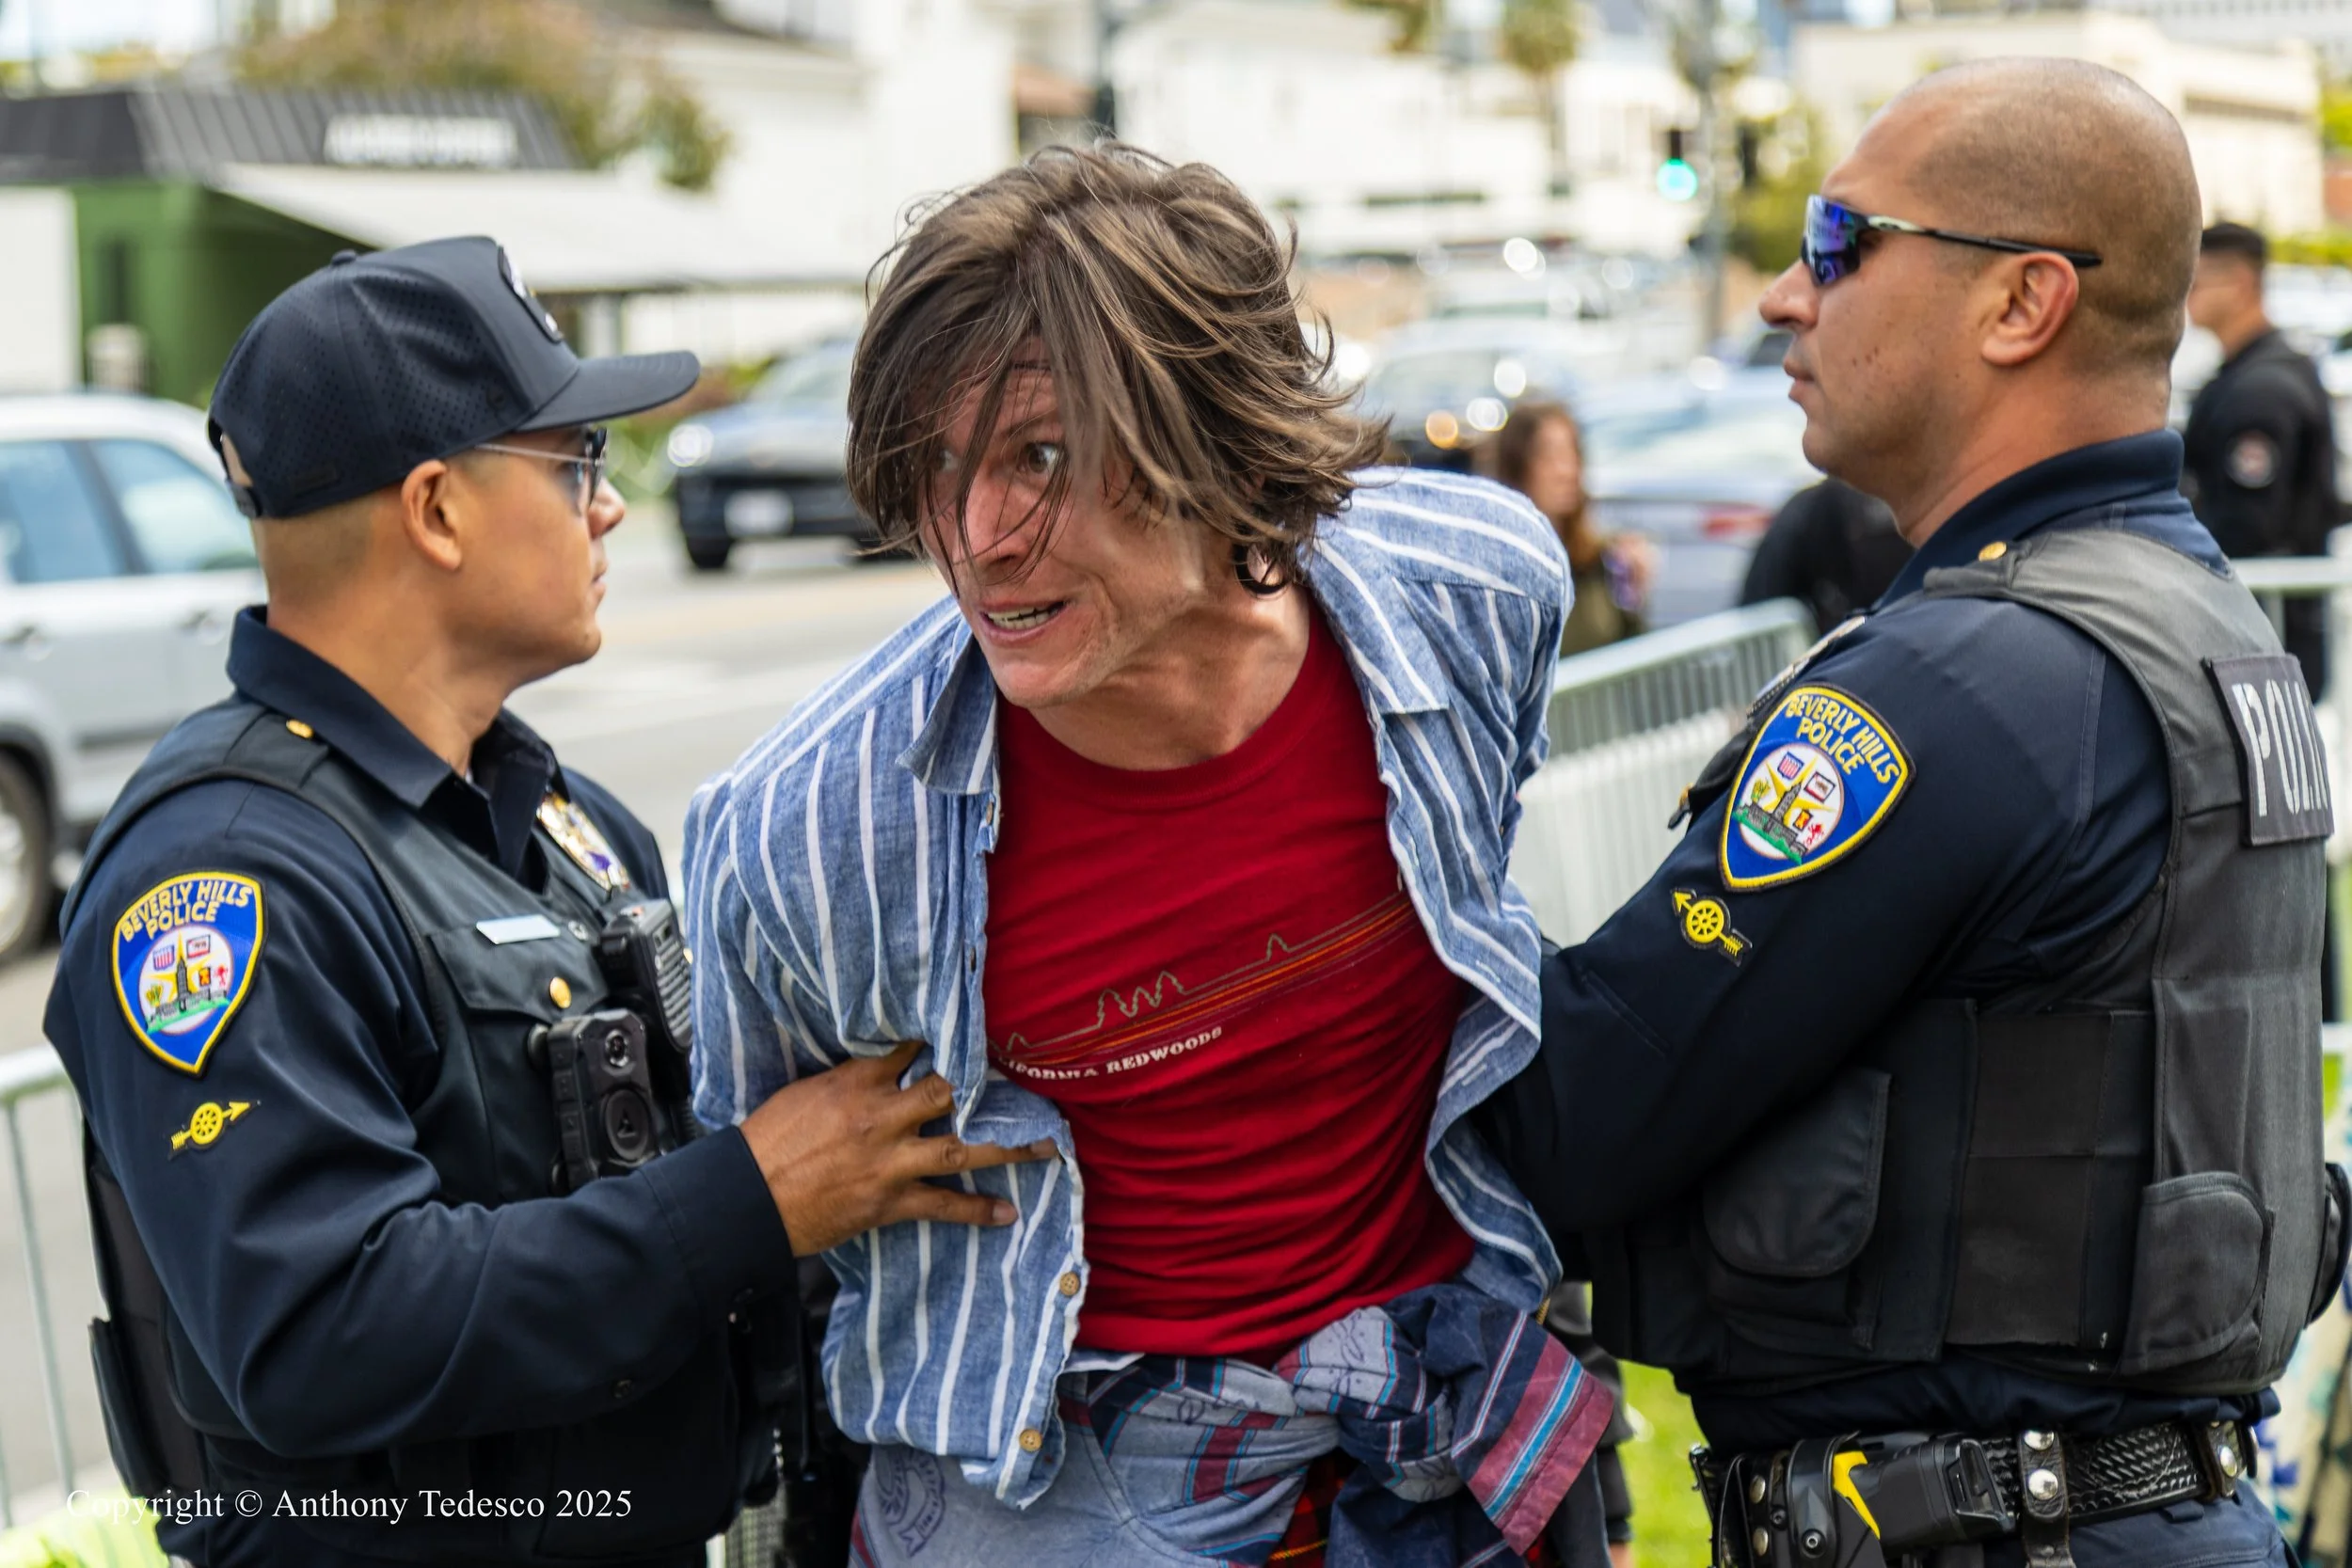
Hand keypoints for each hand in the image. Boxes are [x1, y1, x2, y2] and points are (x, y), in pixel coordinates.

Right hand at [737, 1041, 1054, 1254]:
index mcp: (857, 1082)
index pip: (912, 1050)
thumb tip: (878, 1069)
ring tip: (1046, 1145)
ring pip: (961, 1147)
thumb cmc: (767, 1142)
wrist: (746, 1198)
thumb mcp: (804, 1092)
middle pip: (947, 1090)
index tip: (972, 1034)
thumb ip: (848, 1080)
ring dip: (1008, 1147)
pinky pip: (944, 1205)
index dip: (943, 1041)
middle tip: (1021, 1084)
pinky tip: (1008, 1212)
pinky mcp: (890, 1201)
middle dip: (985, 1086)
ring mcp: (890, 1161)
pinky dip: (977, 1211)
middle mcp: (882, 1116)